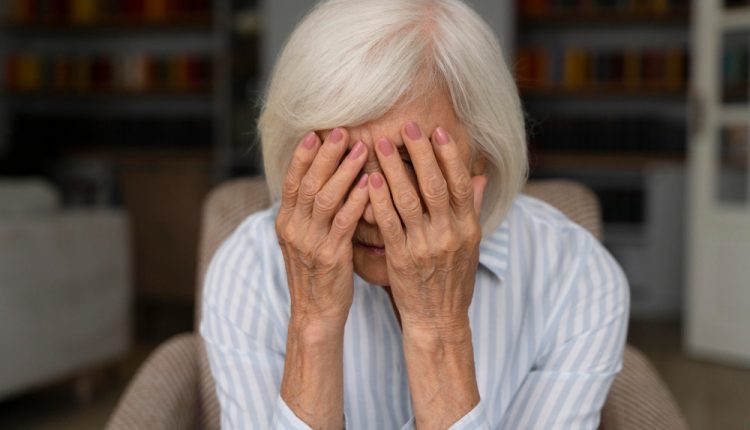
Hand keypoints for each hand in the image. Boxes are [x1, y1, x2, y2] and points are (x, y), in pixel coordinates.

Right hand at [275, 128, 369, 331]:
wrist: (316, 313)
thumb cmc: (318, 273)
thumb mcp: (306, 240)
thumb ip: (312, 213)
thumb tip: (324, 180)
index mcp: (286, 222)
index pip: (291, 180)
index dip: (303, 155)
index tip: (316, 131)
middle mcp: (293, 228)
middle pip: (307, 182)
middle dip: (325, 155)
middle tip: (342, 130)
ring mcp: (310, 242)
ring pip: (324, 198)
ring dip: (344, 171)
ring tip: (362, 149)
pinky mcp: (329, 256)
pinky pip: (343, 222)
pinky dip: (356, 200)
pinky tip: (369, 184)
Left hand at [368, 122, 486, 337]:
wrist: (439, 319)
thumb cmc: (454, 280)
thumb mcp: (471, 245)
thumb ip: (472, 208)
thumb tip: (479, 176)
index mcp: (468, 227)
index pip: (459, 183)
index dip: (448, 155)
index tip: (436, 131)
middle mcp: (449, 234)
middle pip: (434, 185)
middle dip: (419, 153)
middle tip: (405, 127)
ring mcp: (424, 246)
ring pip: (408, 200)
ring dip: (394, 169)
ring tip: (380, 145)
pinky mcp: (401, 258)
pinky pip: (389, 224)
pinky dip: (379, 199)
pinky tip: (370, 179)